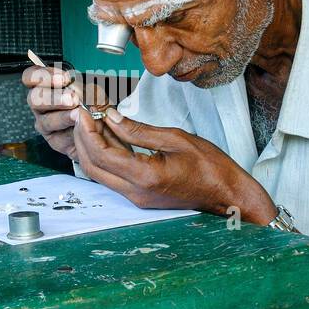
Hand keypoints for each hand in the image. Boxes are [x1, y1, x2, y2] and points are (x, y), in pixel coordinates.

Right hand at [22, 65, 109, 161]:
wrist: (103, 128)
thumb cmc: (94, 104)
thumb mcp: (93, 91)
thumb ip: (84, 88)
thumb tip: (76, 90)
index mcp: (45, 86)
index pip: (30, 76)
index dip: (43, 76)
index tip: (64, 78)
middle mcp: (40, 104)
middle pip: (34, 98)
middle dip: (54, 97)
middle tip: (73, 98)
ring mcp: (45, 122)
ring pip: (45, 119)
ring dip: (63, 116)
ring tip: (78, 114)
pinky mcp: (53, 139)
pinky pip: (57, 137)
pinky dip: (70, 132)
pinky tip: (79, 127)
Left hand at [72, 107, 275, 222]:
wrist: (227, 195)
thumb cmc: (211, 167)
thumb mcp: (176, 139)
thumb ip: (139, 130)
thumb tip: (112, 117)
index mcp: (145, 176)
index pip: (102, 154)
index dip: (87, 131)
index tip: (82, 112)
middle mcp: (136, 192)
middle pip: (93, 166)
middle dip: (82, 139)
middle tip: (81, 115)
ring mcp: (137, 197)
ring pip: (100, 173)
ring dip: (92, 147)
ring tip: (93, 121)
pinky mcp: (140, 196)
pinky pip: (113, 176)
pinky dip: (106, 156)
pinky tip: (109, 135)